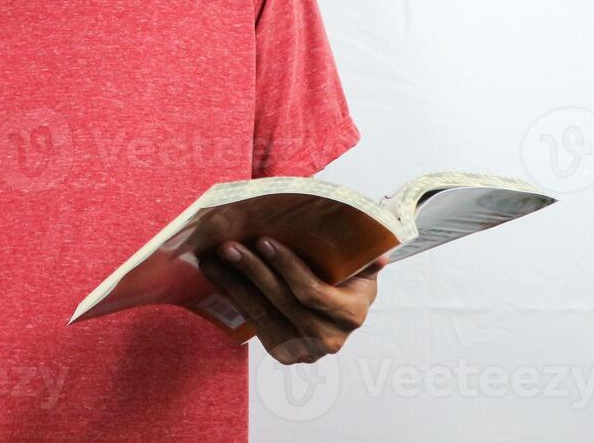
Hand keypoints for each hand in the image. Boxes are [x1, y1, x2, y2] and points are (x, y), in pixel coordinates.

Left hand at [197, 238, 388, 364]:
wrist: (337, 309)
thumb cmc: (347, 278)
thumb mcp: (360, 267)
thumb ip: (366, 260)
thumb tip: (381, 255)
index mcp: (351, 314)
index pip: (313, 293)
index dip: (288, 268)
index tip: (264, 241)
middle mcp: (329, 338)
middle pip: (283, 302)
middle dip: (253, 271)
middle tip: (229, 246)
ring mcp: (304, 349)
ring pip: (263, 313)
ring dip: (234, 283)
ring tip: (213, 259)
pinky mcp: (281, 352)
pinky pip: (253, 321)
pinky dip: (233, 296)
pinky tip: (217, 275)